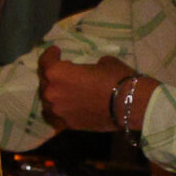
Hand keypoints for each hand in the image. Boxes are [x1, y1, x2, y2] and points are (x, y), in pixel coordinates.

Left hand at [38, 46, 152, 134]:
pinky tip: (64, 106)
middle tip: (62, 72)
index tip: (55, 51)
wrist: (130, 104)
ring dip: (54, 93)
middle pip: (45, 81)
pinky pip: (56, 115)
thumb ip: (87, 67)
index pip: (45, 61)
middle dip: (52, 75)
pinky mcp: (67, 123)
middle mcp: (51, 92)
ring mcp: (57, 110)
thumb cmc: (117, 78)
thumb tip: (88, 71)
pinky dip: (58, 109)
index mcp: (56, 73)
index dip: (49, 55)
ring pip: (48, 100)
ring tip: (63, 90)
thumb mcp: (103, 62)